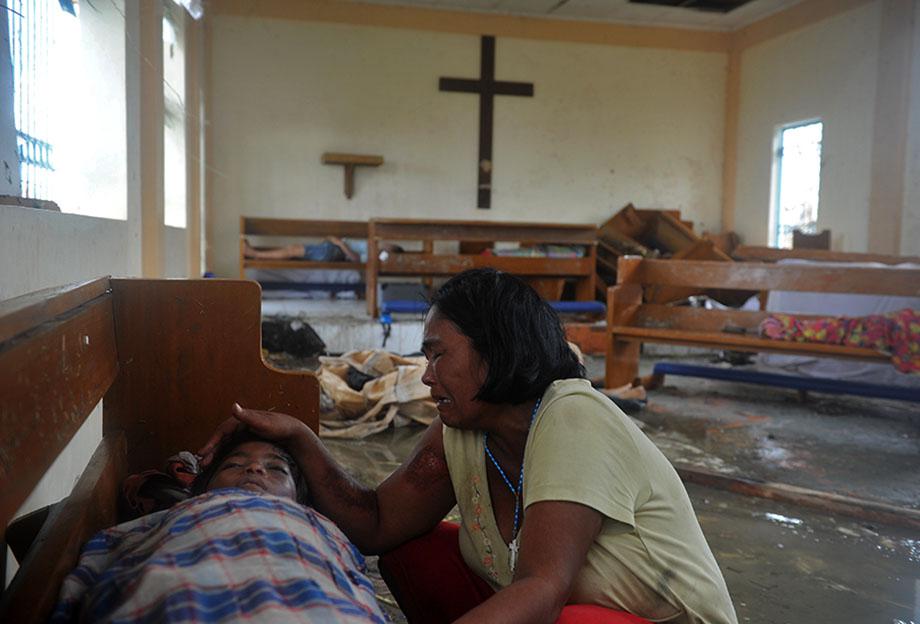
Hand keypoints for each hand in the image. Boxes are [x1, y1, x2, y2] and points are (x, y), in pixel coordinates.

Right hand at [196, 403, 310, 466]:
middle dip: (210, 450)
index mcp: (241, 419)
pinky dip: (224, 454)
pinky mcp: (246, 439)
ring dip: (215, 453)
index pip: (222, 431)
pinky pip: (231, 447)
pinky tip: (219, 463)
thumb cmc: (279, 426)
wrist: (292, 431)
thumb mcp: (263, 422)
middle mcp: (240, 424)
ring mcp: (243, 432)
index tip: (203, 452)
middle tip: (201, 462)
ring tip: (205, 465)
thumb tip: (233, 406)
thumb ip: (248, 416)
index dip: (212, 441)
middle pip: (221, 438)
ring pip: (225, 443)